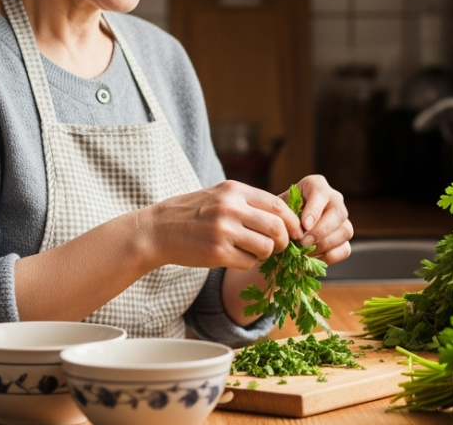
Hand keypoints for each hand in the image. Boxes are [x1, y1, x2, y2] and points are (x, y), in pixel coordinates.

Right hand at [139, 180, 301, 270]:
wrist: (157, 230)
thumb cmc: (192, 213)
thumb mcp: (219, 195)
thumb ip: (247, 201)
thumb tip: (284, 216)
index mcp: (234, 190)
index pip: (277, 205)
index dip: (291, 221)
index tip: (295, 231)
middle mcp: (231, 208)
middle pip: (277, 227)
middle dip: (284, 241)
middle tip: (279, 247)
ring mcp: (224, 231)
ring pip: (266, 247)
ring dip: (266, 254)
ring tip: (253, 251)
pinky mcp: (217, 253)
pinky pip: (249, 262)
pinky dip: (248, 263)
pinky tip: (236, 257)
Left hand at [282, 175, 352, 263]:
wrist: (279, 233)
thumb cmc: (278, 217)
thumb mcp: (277, 211)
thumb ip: (286, 216)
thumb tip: (299, 231)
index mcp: (316, 186)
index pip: (321, 193)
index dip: (314, 210)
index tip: (304, 225)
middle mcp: (333, 199)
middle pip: (338, 212)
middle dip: (321, 230)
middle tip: (303, 243)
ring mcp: (341, 220)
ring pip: (345, 231)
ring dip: (324, 245)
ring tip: (304, 252)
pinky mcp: (343, 240)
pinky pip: (345, 249)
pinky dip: (328, 256)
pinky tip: (312, 258)